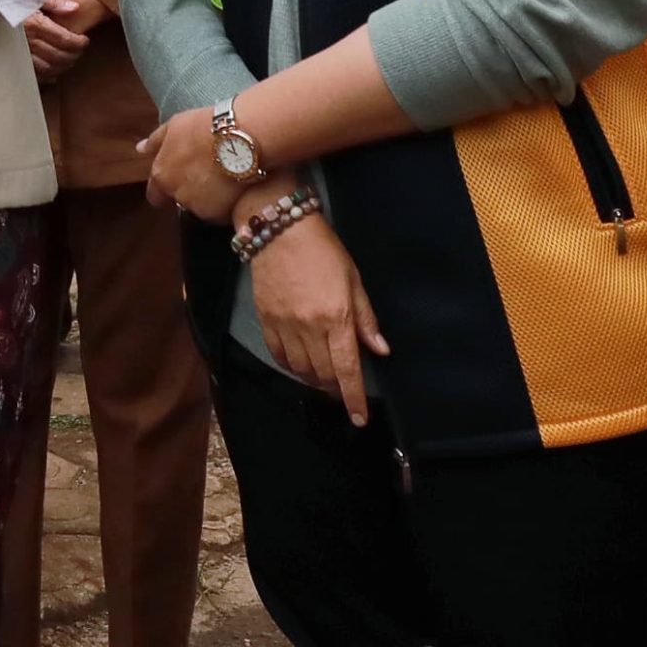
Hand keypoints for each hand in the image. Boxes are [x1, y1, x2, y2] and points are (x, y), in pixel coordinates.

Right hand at [24, 0, 104, 78]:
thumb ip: (54, 1)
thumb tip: (74, 8)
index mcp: (34, 24)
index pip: (65, 39)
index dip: (79, 42)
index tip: (84, 40)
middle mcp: (28, 42)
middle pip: (60, 56)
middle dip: (74, 55)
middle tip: (79, 50)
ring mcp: (20, 54)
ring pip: (49, 68)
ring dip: (63, 66)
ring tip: (70, 59)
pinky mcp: (13, 62)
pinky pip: (34, 75)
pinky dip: (47, 76)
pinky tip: (54, 72)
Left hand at [139, 105, 247, 222]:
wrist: (240, 138)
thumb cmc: (206, 127)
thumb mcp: (175, 125)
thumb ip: (156, 141)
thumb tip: (140, 149)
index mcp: (162, 175)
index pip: (155, 195)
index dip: (166, 189)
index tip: (179, 179)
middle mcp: (177, 195)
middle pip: (181, 200)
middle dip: (191, 189)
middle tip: (208, 171)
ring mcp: (199, 207)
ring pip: (202, 206)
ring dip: (210, 196)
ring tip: (225, 176)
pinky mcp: (221, 214)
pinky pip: (221, 213)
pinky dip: (226, 203)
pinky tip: (236, 186)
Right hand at [241, 206, 388, 425]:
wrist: (280, 228)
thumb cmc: (323, 249)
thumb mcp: (353, 279)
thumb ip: (365, 318)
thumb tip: (379, 349)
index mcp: (336, 316)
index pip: (347, 369)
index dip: (354, 397)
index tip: (359, 418)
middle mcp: (309, 326)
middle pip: (323, 374)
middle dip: (336, 388)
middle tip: (343, 387)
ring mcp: (285, 324)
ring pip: (300, 369)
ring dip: (314, 378)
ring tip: (323, 375)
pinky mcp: (266, 318)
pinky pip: (279, 354)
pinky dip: (291, 365)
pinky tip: (300, 362)